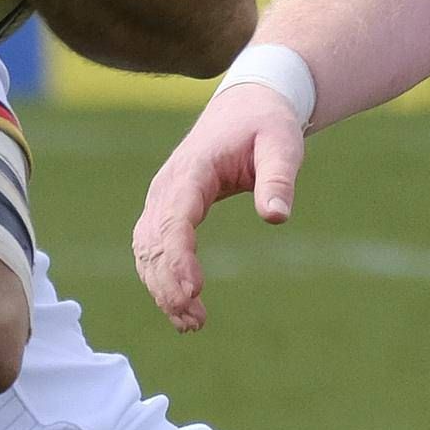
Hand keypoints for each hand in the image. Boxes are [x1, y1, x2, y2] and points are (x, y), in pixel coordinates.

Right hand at [131, 78, 303, 330]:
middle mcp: (167, 187)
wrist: (246, 106)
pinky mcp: (165, 212)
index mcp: (192, 171)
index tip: (192, 291)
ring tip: (192, 324)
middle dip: (168, 285)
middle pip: (154, 243)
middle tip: (194, 321)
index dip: (179, 258)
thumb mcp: (282, 145)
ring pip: (147, 251)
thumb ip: (279, 180)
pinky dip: (162, 281)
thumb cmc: (266, 124)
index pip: (175, 219)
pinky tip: (184, 308)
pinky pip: (153, 250)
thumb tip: (277, 217)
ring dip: (163, 289)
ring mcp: (161, 200)